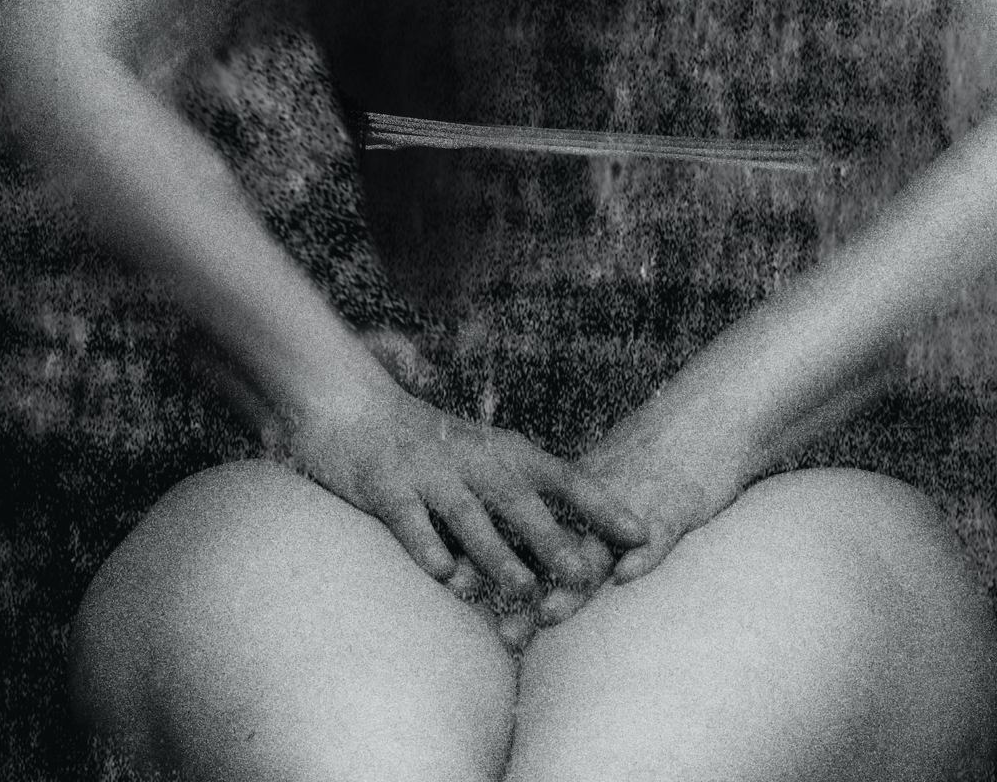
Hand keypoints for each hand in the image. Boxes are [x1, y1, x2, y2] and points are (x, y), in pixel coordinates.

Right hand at [282, 358, 647, 618]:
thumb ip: (518, 501)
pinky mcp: (386, 487)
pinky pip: (408, 519)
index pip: (563, 476)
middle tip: (585, 575)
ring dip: (495, 552)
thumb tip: (573, 553)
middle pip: (519, 499)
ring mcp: (429, 472)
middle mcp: (472, 458)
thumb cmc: (430, 446)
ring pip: (467, 514)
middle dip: (554, 537)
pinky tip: (442, 573)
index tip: (642, 533)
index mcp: (502, 451)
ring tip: (521, 588)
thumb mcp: (481, 462)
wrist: (354, 409)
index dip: (602, 505)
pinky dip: (426, 544)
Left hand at [528, 384, 752, 629]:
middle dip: (529, 588)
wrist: (709, 410)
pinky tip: (626, 575)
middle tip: (504, 634)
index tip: (478, 606)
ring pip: (600, 545)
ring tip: (547, 614)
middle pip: (557, 547)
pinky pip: (659, 532)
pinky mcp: (678, 504)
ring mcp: (637, 502)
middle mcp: (600, 498)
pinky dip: (643, 553)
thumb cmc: (662, 451)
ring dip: (573, 582)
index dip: (505, 567)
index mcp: (581, 491)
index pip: (535, 534)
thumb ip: (586, 512)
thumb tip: (553, 556)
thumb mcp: (616, 474)